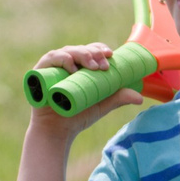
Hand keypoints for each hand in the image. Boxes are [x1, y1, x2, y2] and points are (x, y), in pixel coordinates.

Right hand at [27, 42, 143, 131]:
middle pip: (80, 49)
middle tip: (103, 65)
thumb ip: (118, 98)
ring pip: (67, 51)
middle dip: (93, 53)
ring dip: (81, 54)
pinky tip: (71, 65)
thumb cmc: (78, 115)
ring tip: (92, 67)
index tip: (110, 56)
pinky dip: (62, 59)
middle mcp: (65, 63)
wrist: (58, 131)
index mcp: (80, 66)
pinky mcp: (39, 72)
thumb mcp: (102, 105)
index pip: (91, 50)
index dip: (100, 49)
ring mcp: (52, 66)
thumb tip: (140, 97)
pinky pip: (50, 59)